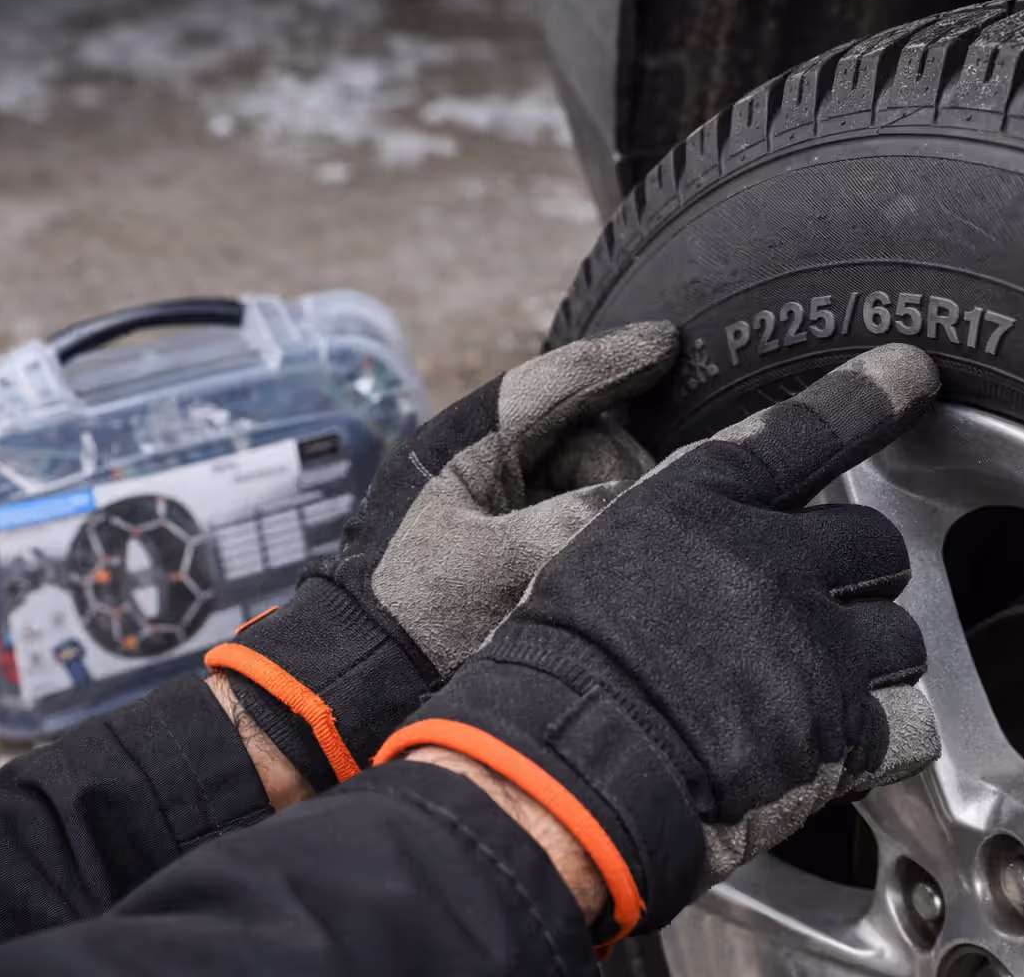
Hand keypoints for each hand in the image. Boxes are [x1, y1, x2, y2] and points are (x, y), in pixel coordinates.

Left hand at [204, 322, 679, 794]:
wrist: (353, 681)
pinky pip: (558, 512)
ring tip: (594, 561)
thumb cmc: (414, 616)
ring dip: (598, 508)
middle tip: (635, 517)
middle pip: (575, 435)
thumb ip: (581, 520)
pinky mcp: (490, 539)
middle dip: (613, 470)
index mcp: (464, 444)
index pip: (550, 384)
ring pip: (574, 477)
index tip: (671, 343)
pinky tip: (590, 566)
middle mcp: (475, 460)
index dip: (615, 361)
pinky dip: (581, 531)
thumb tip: (638, 501)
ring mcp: (483, 500)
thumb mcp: (505, 565)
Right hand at [376, 344, 942, 943]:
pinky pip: (910, 721)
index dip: (869, 396)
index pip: (806, 429)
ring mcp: (812, 646)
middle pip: (876, 543)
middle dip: (855, 580)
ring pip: (901, 636)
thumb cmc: (558, 670)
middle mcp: (768, 561)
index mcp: (700, 504)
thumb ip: (688, 531)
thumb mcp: (595, 553)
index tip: (913, 371)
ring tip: (802, 697)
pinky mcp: (840, 731)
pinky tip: (825, 749)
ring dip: (867, 664)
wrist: (556, 773)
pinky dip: (879, 739)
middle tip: (803, 623)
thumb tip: (753, 531)